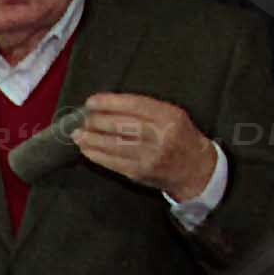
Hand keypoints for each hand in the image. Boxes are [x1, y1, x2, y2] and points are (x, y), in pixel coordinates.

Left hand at [70, 91, 219, 203]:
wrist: (195, 169)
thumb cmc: (179, 136)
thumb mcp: (172, 115)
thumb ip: (145, 108)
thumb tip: (108, 105)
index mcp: (169, 116)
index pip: (135, 105)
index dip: (110, 103)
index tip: (91, 101)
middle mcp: (160, 136)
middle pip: (122, 126)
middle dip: (97, 121)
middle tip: (83, 119)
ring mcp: (149, 156)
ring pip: (114, 145)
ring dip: (91, 139)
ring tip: (78, 134)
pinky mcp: (139, 172)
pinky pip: (113, 163)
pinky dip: (96, 155)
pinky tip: (86, 149)